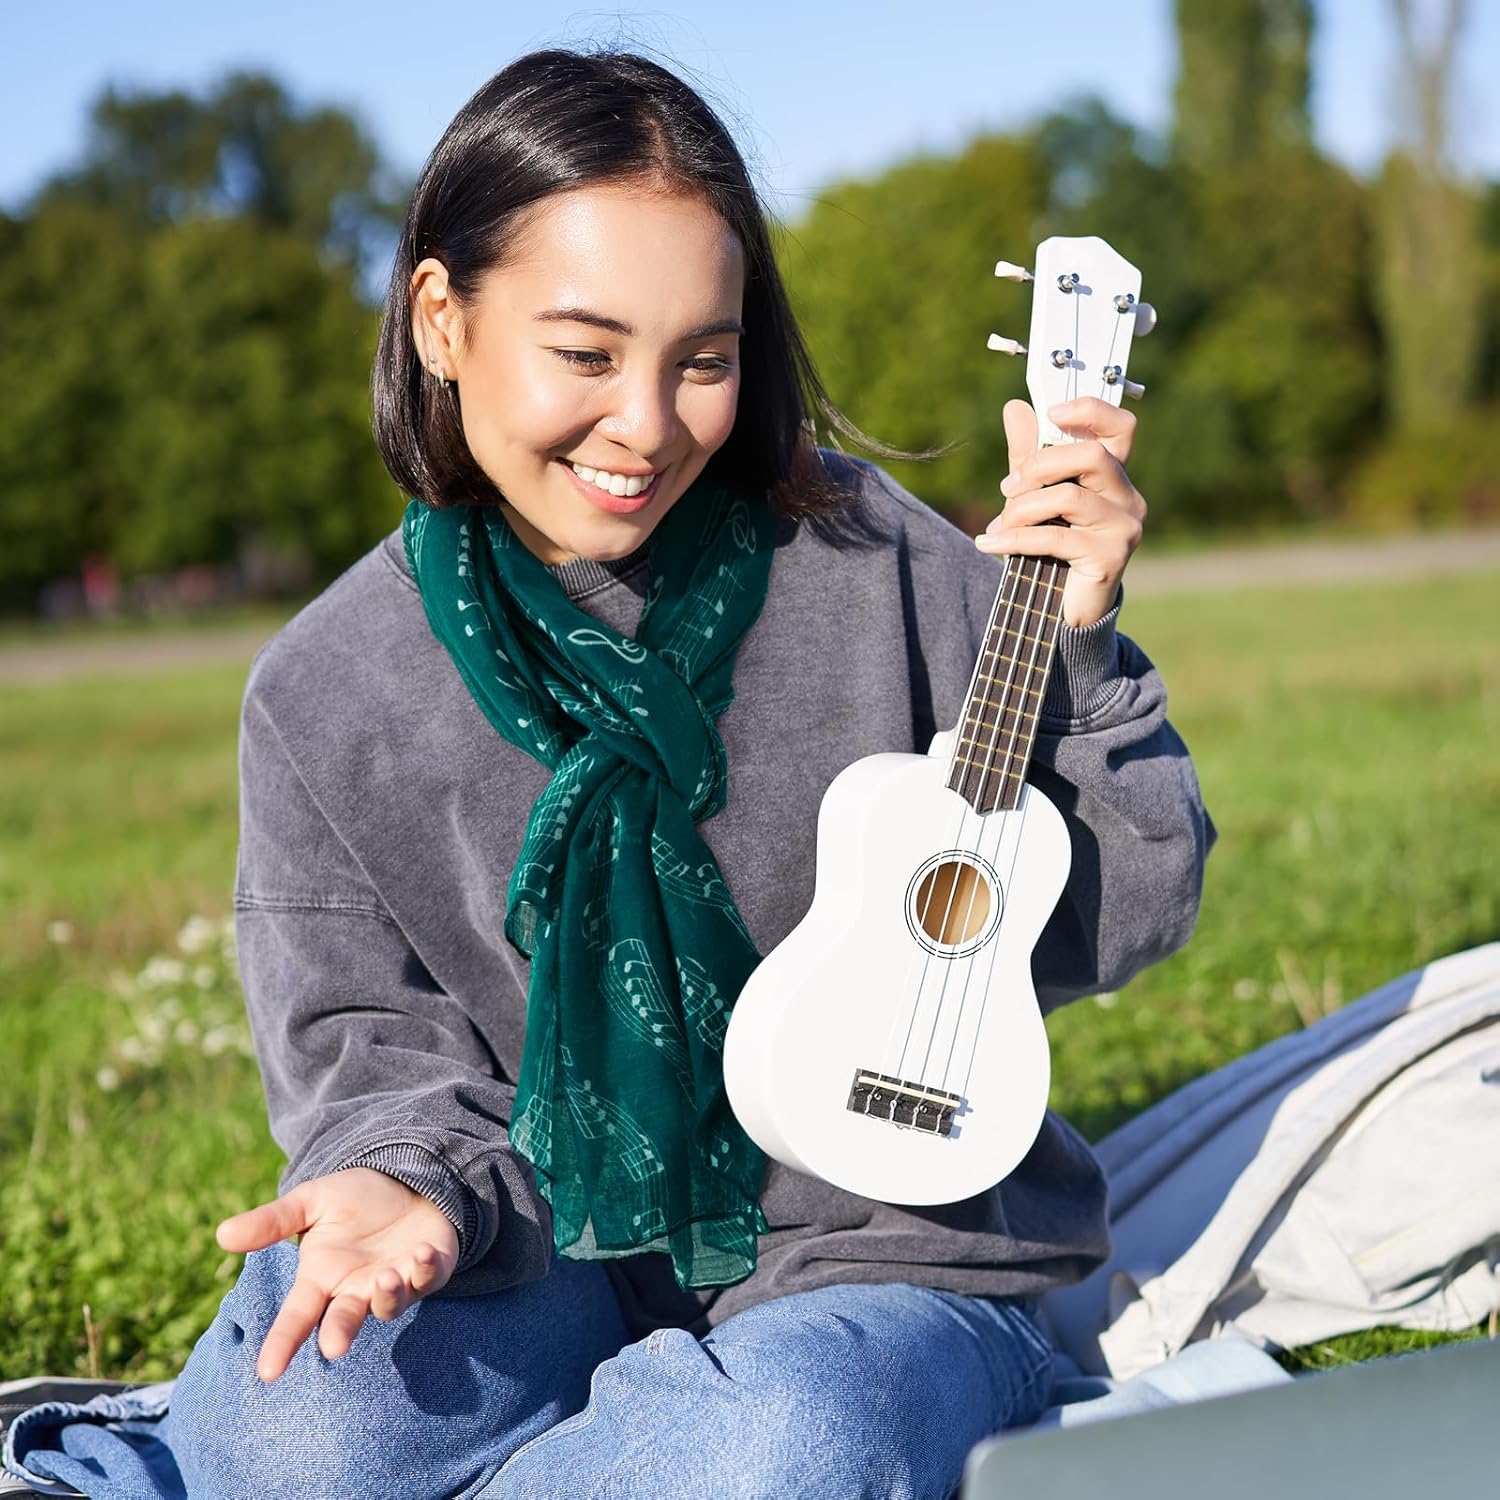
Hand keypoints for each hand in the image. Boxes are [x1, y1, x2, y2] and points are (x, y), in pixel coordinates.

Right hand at [216, 1167, 459, 1382]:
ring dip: (387, 1296)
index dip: (283, 1342)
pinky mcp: (429, 1271)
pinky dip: (425, 1269)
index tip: (267, 1372)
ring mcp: (394, 1284)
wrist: (406, 1180)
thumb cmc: (355, 1198)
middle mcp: (356, 1290)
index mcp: (322, 1278)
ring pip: (389, 1305)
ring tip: (384, 1279)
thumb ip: (272, 1221)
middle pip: (344, 1320)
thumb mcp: (312, 1201)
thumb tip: (221, 1234)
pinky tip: (420, 1254)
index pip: (297, 1316)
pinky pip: (428, 1278)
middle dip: (339, 1333)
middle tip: (333, 1347)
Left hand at [976, 397, 1146, 628]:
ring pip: (1069, 496)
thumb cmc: (1052, 547)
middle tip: (1007, 487)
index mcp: (1114, 476)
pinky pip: (1056, 536)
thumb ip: (1028, 455)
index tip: (1051, 412)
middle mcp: (1128, 497)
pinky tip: (986, 542)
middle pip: (1091, 456)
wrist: (1065, 608)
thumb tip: (1015, 407)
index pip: (1121, 427)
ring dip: (1022, 509)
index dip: (1091, 411)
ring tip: (998, 524)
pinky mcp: (1110, 557)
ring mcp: (1124, 527)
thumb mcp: (1036, 496)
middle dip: (1039, 465)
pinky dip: (1014, 539)